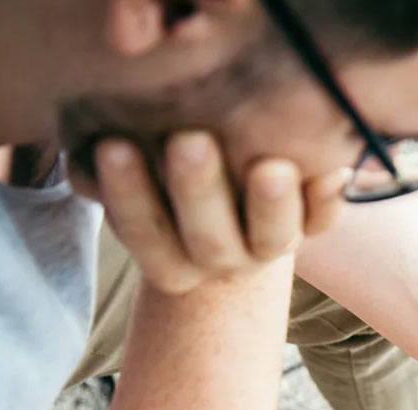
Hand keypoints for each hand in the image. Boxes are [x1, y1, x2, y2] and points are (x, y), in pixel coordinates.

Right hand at [73, 131, 349, 293]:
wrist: (231, 199)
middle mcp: (223, 260)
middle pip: (210, 242)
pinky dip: (329, 200)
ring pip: (272, 240)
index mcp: (171, 258)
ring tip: (270, 167)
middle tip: (189, 141)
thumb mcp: (136, 171)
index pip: (147, 235)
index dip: (129, 197)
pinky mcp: (310, 227)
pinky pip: (323, 224)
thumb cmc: (166, 177)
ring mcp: (269, 246)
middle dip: (198, 192)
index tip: (113, 145)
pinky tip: (333, 170)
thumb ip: (110, 169)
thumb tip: (85, 160)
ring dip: (272, 206)